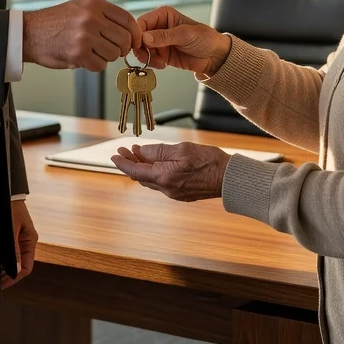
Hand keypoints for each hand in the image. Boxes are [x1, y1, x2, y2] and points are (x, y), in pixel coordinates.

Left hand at [1, 200, 37, 288]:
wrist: (6, 192)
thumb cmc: (9, 208)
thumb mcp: (10, 230)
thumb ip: (13, 250)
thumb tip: (17, 271)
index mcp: (30, 240)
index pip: (26, 268)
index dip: (14, 278)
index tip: (1, 284)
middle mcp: (26, 241)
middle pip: (20, 266)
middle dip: (8, 275)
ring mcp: (19, 238)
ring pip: (14, 260)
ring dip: (4, 268)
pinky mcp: (12, 235)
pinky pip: (9, 252)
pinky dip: (2, 260)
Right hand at [23, 0, 141, 71]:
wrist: (29, 33)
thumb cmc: (55, 23)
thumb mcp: (80, 8)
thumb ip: (104, 16)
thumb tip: (129, 31)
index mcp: (94, 4)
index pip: (127, 19)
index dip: (135, 34)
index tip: (134, 41)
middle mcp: (91, 17)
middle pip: (124, 39)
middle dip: (121, 48)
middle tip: (112, 50)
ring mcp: (85, 35)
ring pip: (114, 54)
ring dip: (106, 57)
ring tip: (92, 52)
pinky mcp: (78, 53)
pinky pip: (100, 65)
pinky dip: (94, 65)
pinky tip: (84, 59)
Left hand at [111, 142, 230, 201]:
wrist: (228, 178)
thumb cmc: (208, 161)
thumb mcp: (181, 149)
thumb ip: (158, 152)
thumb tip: (141, 152)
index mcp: (163, 177)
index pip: (135, 171)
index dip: (123, 162)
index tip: (114, 155)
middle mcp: (166, 189)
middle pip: (141, 176)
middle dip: (131, 162)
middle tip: (125, 150)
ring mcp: (174, 193)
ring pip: (151, 180)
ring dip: (142, 167)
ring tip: (138, 153)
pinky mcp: (182, 194)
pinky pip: (161, 183)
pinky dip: (154, 172)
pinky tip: (156, 164)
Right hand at [133, 7, 231, 77]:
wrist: (215, 57)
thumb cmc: (205, 38)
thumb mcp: (185, 35)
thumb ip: (165, 36)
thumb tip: (145, 37)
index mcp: (163, 15)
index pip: (142, 22)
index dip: (138, 33)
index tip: (141, 44)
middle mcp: (158, 27)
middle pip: (139, 37)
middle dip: (141, 48)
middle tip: (148, 57)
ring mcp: (159, 41)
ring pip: (142, 49)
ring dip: (147, 57)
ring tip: (159, 62)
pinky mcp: (161, 54)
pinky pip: (149, 59)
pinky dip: (152, 63)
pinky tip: (163, 64)